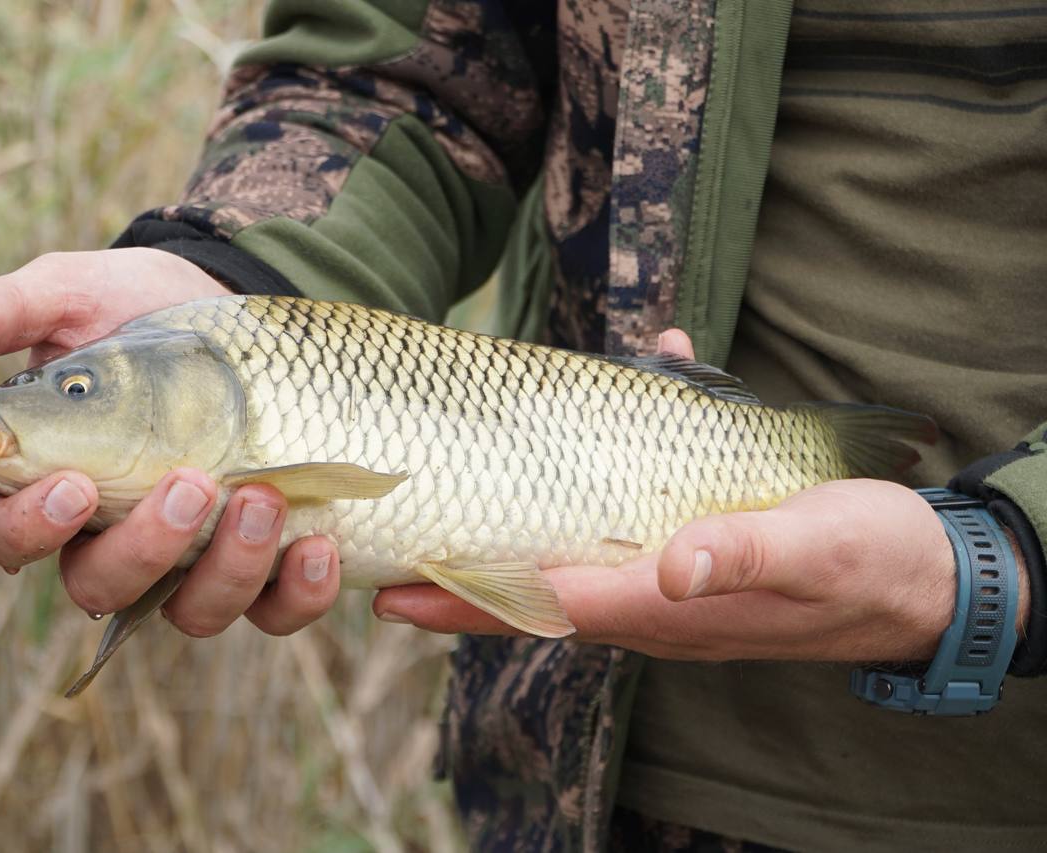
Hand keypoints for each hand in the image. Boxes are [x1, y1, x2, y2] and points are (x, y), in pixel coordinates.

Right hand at [0, 248, 339, 635]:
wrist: (236, 304)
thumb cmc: (137, 307)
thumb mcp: (74, 297)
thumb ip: (7, 312)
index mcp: (50, 485)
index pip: (10, 537)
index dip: (32, 527)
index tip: (75, 484)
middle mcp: (114, 537)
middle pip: (102, 586)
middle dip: (143, 549)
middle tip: (188, 486)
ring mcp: (191, 558)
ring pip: (190, 612)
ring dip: (226, 572)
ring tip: (260, 500)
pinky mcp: (262, 559)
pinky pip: (273, 610)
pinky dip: (296, 594)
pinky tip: (320, 546)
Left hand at [373, 329, 1030, 661]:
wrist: (916, 575)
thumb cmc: (867, 560)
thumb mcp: (814, 546)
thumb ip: (744, 554)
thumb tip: (671, 566)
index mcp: (672, 603)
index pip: (549, 603)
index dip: (471, 598)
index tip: (401, 592)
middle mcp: (653, 598)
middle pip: (534, 595)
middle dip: (458, 587)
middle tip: (381, 574)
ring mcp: (665, 582)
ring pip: (563, 568)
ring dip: (498, 553)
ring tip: (431, 535)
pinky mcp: (683, 556)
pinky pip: (613, 531)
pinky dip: (573, 496)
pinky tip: (562, 444)